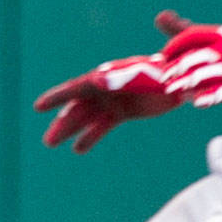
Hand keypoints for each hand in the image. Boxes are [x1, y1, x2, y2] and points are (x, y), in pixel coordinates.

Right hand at [34, 52, 178, 152]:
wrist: (183, 79)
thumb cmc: (162, 72)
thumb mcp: (141, 74)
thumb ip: (120, 77)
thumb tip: (95, 79)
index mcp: (104, 77)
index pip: (75, 88)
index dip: (56, 97)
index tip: (39, 106)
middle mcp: (103, 89)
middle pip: (77, 108)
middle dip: (62, 124)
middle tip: (47, 142)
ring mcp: (111, 101)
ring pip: (86, 118)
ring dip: (70, 131)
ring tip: (52, 144)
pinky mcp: (122, 112)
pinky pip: (102, 126)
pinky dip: (90, 136)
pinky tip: (78, 149)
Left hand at [161, 20, 221, 106]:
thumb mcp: (212, 40)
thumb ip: (184, 30)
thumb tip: (159, 17)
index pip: (193, 36)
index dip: (174, 46)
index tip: (161, 58)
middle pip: (199, 55)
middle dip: (177, 68)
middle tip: (162, 79)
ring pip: (209, 74)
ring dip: (188, 83)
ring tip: (171, 90)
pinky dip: (210, 96)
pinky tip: (196, 102)